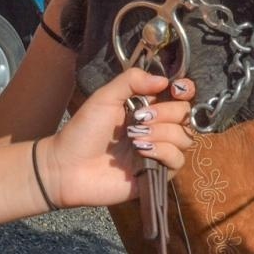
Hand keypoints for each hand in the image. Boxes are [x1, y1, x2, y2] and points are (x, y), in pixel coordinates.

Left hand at [39, 69, 195, 207]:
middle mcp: (156, 128)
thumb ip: (131, 81)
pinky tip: (141, 152)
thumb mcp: (105, 97)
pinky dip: (162, 152)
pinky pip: (177, 160)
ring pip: (184, 138)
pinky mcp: (157, 174)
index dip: (184, 90)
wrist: (69, 167)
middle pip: (184, 115)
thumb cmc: (83, 131)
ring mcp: (158, 151)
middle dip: (165, 113)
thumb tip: (164, 80)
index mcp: (146, 107)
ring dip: (162, 133)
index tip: (175, 89)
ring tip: (135, 137)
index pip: (179, 96)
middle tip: (139, 118)